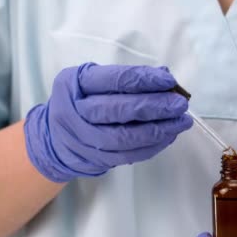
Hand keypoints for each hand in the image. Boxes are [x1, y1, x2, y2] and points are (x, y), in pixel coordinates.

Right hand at [24, 63, 191, 181]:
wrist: (55, 138)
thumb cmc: (81, 101)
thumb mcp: (92, 80)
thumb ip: (125, 78)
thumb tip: (165, 77)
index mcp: (74, 84)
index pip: (113, 80)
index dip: (143, 79)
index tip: (169, 79)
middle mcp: (76, 111)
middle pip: (118, 109)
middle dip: (154, 106)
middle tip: (180, 104)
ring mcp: (84, 139)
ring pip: (125, 137)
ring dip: (158, 130)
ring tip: (181, 121)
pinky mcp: (96, 159)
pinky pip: (128, 155)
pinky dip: (152, 146)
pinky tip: (169, 136)